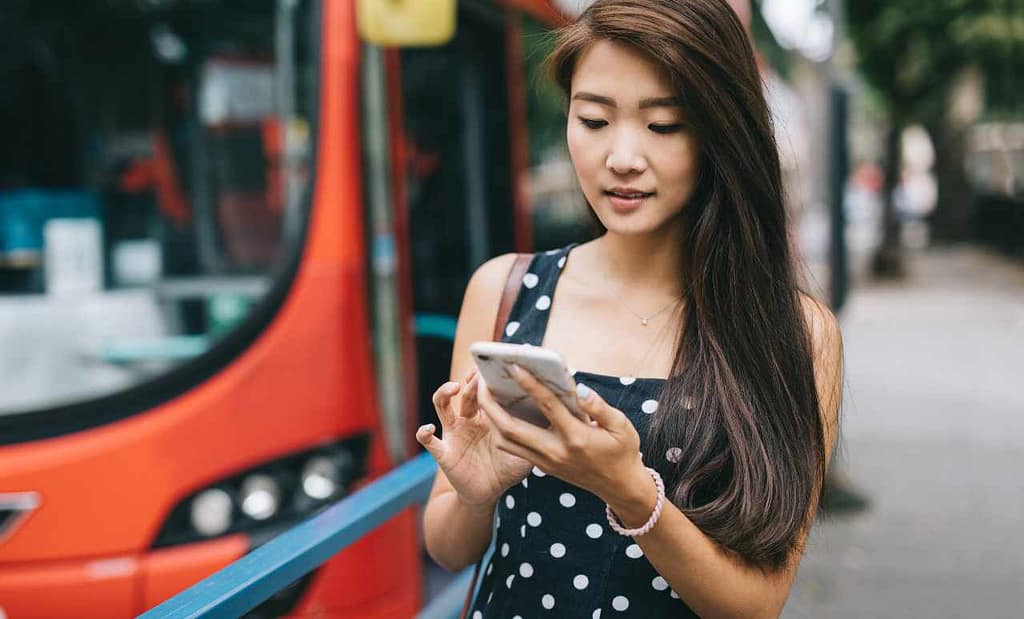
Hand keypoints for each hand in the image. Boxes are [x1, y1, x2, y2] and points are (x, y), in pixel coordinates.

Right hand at [416, 369, 532, 508]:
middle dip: (471, 380)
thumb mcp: (526, 448)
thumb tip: (558, 417)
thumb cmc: (507, 468)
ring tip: (454, 388)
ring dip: (444, 393)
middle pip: (466, 391)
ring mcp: (454, 432)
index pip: (485, 388)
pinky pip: (429, 441)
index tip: (498, 368)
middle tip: (480, 373)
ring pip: (442, 405)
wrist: (487, 494)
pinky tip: (428, 429)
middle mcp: (468, 418)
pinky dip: (424, 433)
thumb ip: (536, 433)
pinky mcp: (444, 451)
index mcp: (488, 415)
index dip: (488, 377)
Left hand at [476, 364, 649, 506]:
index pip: (548, 407)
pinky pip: (513, 447)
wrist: (620, 488)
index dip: (530, 384)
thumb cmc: (623, 451)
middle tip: (481, 380)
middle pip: (510, 429)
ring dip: (489, 418)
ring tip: (485, 393)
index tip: (515, 366)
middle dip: (490, 404)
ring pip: (505, 441)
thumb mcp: (622, 426)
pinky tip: (499, 409)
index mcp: (576, 438)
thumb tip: (579, 389)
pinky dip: (500, 428)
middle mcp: (555, 452)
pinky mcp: (542, 467)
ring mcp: (546, 462)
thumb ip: (599, 407)